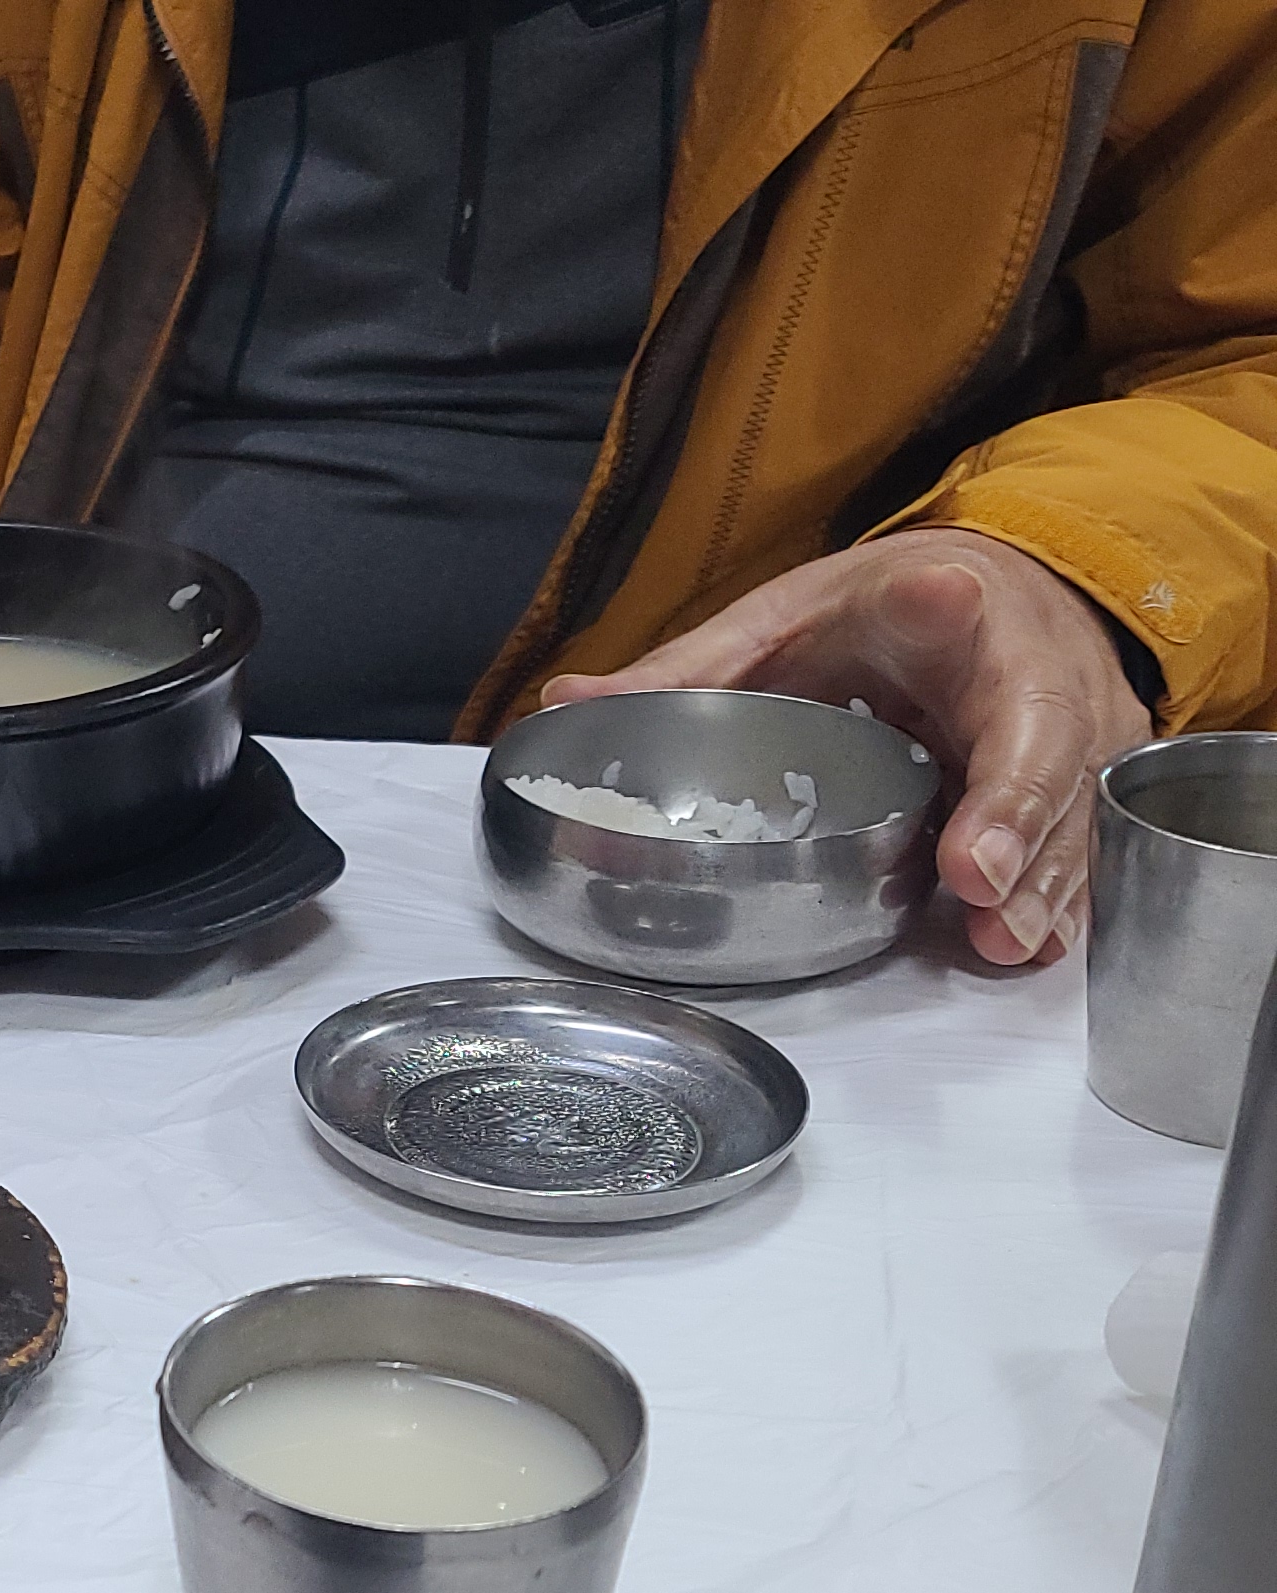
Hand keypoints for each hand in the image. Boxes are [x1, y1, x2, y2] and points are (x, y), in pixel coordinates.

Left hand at [543, 527, 1152, 964]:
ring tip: (1000, 939)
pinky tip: (1031, 945)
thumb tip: (567, 699)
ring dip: (1041, 883)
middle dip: (1018, 825)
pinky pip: (1080, 847)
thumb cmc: (881, 608)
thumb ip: (687, 668)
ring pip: (1073, 813)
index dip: (966, 695)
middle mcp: (1034, 668)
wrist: (998, 588)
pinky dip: (1060, 899)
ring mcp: (1077, 730)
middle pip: (1042, 753)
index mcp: (955, 609)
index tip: (955, 742)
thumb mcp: (785, 617)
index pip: (972, 645)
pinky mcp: (1086, 783)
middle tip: (978, 887)